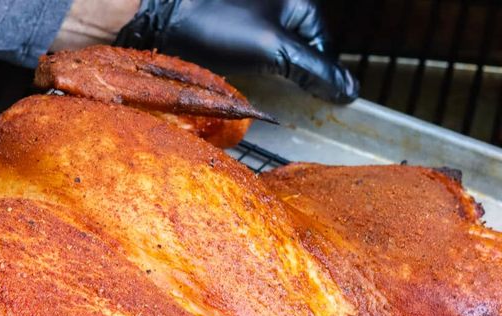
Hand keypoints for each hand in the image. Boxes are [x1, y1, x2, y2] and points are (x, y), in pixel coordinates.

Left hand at [116, 0, 358, 102]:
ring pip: (274, 57)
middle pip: (299, 53)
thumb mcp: (272, 49)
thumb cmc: (217, 23)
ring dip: (269, 80)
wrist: (160, 12)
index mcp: (299, 4)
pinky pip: (251, 56)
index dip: (318, 81)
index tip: (312, 110)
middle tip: (282, 107)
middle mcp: (280, 6)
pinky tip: (239, 84)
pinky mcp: (231, 29)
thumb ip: (313, 71)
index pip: (323, 50)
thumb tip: (351, 92)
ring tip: (259, 96)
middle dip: (291, 81)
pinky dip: (249, 73)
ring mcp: (254, 18)